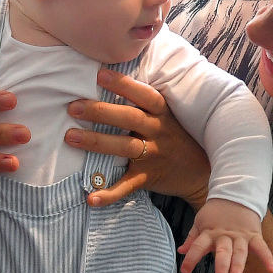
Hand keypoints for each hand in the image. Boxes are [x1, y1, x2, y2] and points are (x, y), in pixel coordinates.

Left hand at [63, 68, 210, 208]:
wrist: (201, 172)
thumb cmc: (176, 136)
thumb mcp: (167, 116)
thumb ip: (144, 102)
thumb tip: (108, 77)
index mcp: (162, 113)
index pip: (144, 95)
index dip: (123, 84)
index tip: (99, 74)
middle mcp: (159, 132)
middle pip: (129, 118)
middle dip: (100, 111)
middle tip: (73, 107)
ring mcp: (154, 156)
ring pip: (124, 147)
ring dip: (96, 142)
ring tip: (70, 137)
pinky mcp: (148, 178)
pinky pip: (127, 186)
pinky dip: (109, 194)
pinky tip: (90, 198)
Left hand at [178, 198, 272, 272]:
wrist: (235, 194)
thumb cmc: (216, 212)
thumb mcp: (200, 222)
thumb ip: (192, 238)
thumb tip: (181, 251)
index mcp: (209, 233)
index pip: (198, 246)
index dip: (191, 259)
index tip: (184, 271)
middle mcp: (224, 236)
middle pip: (223, 252)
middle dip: (221, 267)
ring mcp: (240, 236)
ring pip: (240, 252)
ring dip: (238, 266)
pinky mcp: (254, 234)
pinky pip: (261, 247)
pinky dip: (267, 257)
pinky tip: (272, 269)